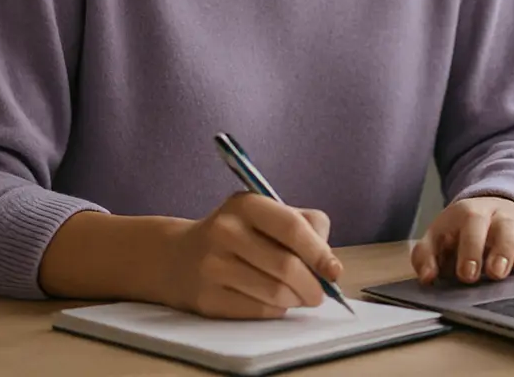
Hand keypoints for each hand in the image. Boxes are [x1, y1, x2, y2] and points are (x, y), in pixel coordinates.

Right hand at [162, 192, 341, 318]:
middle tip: (319, 294)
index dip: (319, 253)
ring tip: (298, 296)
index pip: (292, 228)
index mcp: (246, 203)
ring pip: (275, 292)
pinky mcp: (207, 298)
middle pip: (286, 266)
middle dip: (312, 285)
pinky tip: (273, 301)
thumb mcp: (266, 215)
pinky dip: (276, 309)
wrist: (179, 257)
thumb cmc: (238, 235)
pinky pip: (258, 310)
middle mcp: (225, 230)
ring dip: (296, 299)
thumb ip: (305, 227)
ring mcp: (212, 265)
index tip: (334, 271)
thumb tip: (331, 266)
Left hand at [411, 196, 513, 284]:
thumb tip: (426, 277)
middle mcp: (487, 215)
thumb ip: (425, 257)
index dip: (467, 250)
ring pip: (511, 232)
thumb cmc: (460, 232)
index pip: (464, 225)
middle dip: (482, 249)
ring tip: (501, 273)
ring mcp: (509, 224)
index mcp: (464, 214)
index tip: (466, 275)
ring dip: (507, 252)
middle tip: (484, 273)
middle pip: (484, 225)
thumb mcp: (438, 239)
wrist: (490, 211)